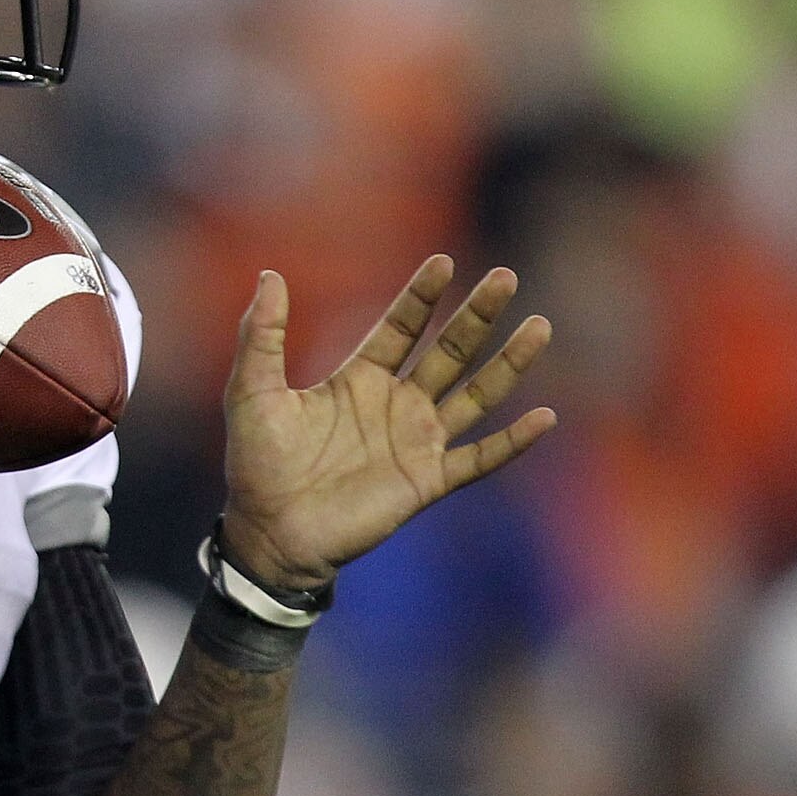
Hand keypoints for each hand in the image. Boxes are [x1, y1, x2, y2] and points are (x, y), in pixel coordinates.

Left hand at [219, 258, 557, 587]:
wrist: (270, 533)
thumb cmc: (256, 464)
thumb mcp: (252, 392)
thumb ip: (261, 336)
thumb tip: (270, 276)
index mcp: (359, 380)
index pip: (400, 327)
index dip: (420, 296)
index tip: (442, 262)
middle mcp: (396, 404)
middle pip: (448, 351)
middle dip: (476, 315)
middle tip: (504, 277)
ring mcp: (417, 442)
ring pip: (475, 396)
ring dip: (507, 364)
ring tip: (540, 327)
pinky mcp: (428, 481)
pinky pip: (479, 458)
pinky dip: (512, 441)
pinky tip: (544, 417)